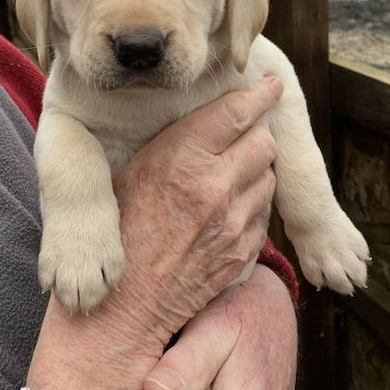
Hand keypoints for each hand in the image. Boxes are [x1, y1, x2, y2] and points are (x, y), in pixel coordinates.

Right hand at [26, 78, 282, 389]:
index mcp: (183, 160)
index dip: (259, 94)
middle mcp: (216, 187)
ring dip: (258, 168)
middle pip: (263, 141)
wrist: (123, 304)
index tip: (270, 85)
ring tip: (234, 171)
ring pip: (269, 176)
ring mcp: (234, 223)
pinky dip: (255, 202)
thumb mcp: (134, 170)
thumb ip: (176, 141)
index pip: (236, 113)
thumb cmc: (119, 229)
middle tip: (244, 131)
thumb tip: (206, 117)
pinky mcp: (244, 252)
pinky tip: (232, 206)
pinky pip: (264, 213)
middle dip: (257, 132)